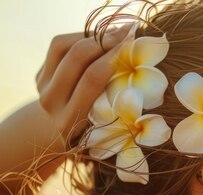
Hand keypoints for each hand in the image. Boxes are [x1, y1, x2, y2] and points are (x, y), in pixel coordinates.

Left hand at [35, 24, 133, 142]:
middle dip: (105, 41)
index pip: (92, 79)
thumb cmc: (99, 135)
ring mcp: (43, 86)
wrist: (60, 138)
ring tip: (115, 35)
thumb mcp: (108, 131)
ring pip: (64, 46)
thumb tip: (148, 77)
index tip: (134, 47)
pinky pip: (59, 45)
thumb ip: (119, 109)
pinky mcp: (40, 74)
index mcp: (71, 120)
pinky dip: (81, 37)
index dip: (114, 58)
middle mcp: (51, 103)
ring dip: (93, 36)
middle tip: (127, 35)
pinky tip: (100, 39)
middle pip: (78, 58)